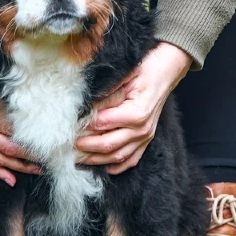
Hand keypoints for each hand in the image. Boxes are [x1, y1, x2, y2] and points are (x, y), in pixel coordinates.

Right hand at [0, 40, 39, 185]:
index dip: (33, 142)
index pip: (14, 135)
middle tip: (50, 160)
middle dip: (30, 158)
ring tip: (38, 170)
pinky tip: (11, 179)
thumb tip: (40, 106)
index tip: (51, 144)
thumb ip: (14, 97)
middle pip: (8, 150)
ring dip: (18, 167)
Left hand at [75, 42, 192, 174]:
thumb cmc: (145, 69)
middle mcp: (142, 129)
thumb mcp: (124, 74)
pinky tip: (102, 166)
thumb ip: (106, 91)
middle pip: (108, 144)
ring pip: (117, 156)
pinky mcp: (146, 140)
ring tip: (77, 158)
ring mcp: (146, 137)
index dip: (84, 126)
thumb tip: (84, 105)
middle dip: (85, 147)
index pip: (103, 124)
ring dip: (96, 160)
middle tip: (68, 145)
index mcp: (137, 112)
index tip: (68, 126)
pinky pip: (131, 160)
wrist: (167, 72)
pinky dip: (116, 166)